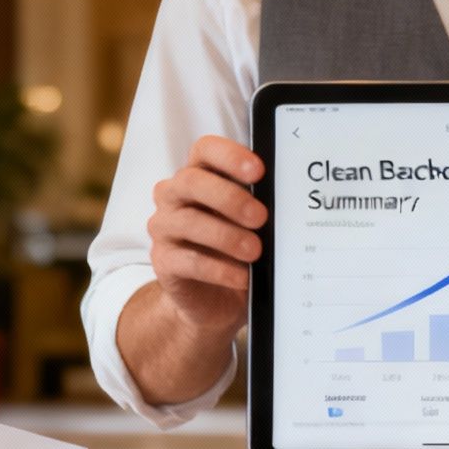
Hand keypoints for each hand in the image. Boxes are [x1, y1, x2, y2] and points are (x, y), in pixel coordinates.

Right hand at [147, 135, 266, 334]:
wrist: (214, 298)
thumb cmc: (235, 249)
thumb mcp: (250, 224)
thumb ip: (258, 205)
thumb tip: (284, 201)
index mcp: (198, 175)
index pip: (205, 150)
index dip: (229, 156)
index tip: (258, 171)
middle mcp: (174, 196)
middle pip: (192, 181)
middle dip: (230, 198)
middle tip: (260, 217)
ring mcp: (164, 227)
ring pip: (188, 221)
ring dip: (227, 236)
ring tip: (255, 251)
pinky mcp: (163, 261)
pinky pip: (188, 261)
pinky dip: (219, 269)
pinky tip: (241, 277)